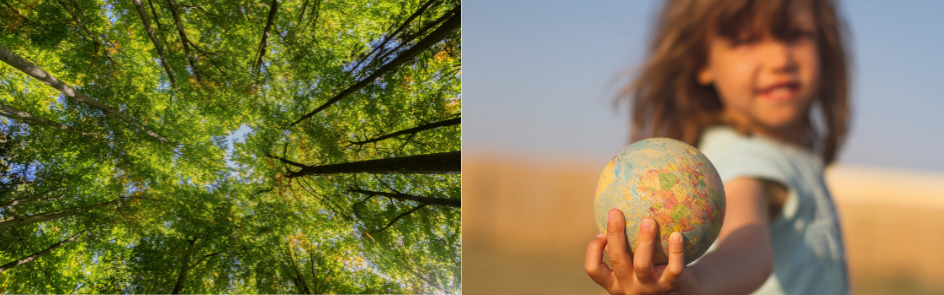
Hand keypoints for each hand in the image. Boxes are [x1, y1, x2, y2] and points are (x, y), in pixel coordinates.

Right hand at [585, 209, 699, 294]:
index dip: (593, 251)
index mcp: (616, 282)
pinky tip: (677, 234)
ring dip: (644, 240)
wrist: (684, 293)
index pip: (594, 269)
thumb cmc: (654, 271)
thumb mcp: (635, 265)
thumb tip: (614, 208)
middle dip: (615, 234)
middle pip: (617, 259)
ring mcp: (651, 288)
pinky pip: (674, 268)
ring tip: (648, 219)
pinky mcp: (672, 286)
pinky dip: (676, 251)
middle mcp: (630, 287)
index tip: (600, 233)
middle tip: (615, 211)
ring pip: (642, 264)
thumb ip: (625, 247)